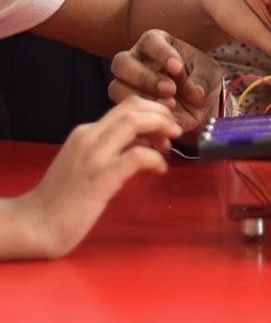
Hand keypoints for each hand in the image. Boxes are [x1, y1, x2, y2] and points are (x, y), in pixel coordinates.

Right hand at [5, 96, 179, 258]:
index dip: (153, 109)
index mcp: (86, 132)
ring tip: (171, 143)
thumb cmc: (62, 198)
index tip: (167, 122)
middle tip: (175, 129)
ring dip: (161, 127)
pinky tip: (160, 169)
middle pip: (133, 107)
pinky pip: (136, 156)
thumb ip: (112, 147)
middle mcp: (89, 137)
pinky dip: (155, 158)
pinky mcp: (99, 178)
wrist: (34, 225)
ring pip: (134, 122)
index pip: (126, 106)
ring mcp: (93, 157)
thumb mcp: (86, 162)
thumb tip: (144, 139)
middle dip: (161, 112)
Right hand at [108, 30, 221, 133]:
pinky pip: (122, 110)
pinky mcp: (125, 106)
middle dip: (145, 77)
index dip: (161, 53)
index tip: (178, 67)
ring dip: (142, 98)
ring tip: (169, 105)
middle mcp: (136, 60)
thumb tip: (194, 91)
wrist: (198, 109)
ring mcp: (126, 84)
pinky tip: (161, 119)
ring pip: (116, 87)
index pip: (150, 41)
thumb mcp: (210, 76)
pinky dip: (142, 116)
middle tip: (170, 89)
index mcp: (156, 43)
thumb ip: (202, 80)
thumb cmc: (200, 82)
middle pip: (122, 62)